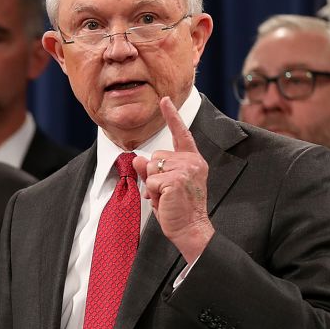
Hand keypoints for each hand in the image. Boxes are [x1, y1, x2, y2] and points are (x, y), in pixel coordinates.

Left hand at [132, 96, 214, 260]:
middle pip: (156, 156)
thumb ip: (151, 170)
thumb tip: (137, 158)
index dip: (171, 116)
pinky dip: (153, 194)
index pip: (180, 134)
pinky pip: (150, 181)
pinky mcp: (176, 180)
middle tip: (166, 193)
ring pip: (151, 168)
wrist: (191, 229)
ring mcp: (185, 169)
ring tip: (166, 198)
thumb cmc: (178, 209)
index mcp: (192, 160)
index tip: (164, 99)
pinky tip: (165, 201)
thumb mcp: (162, 186)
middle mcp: (192, 161)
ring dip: (152, 185)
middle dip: (153, 175)